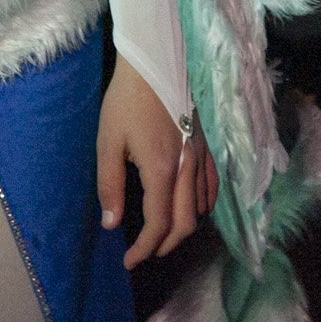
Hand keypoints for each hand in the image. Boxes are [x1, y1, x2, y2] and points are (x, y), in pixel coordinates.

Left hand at [96, 55, 204, 268]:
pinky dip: (202, 206)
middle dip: (165, 245)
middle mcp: (187, 168)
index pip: (158, 224)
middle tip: (143, 252)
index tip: (128, 260)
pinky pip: (212, 186)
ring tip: (161, 233)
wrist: (156, 61)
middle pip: (186, 223)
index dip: (144, 249)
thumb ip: (110, 184)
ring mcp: (201, 157)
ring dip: (183, 228)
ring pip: (202, 208)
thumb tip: (111, 224)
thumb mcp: (108, 141)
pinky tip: (190, 206)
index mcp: (162, 169)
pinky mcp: (206, 145)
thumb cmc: (126, 100)